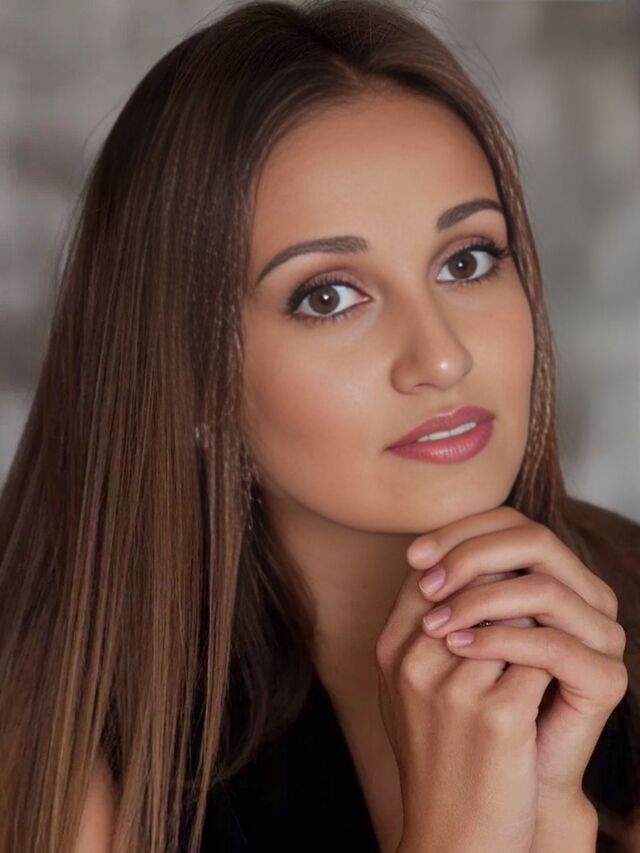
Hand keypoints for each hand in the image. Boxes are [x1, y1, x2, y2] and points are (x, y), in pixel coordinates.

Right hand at [376, 553, 548, 852]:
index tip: (499, 581)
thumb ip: (421, 635)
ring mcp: (455, 689)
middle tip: (531, 606)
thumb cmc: (435, 758)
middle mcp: (416, 663)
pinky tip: (553, 679)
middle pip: (475, 586)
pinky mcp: (499, 716)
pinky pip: (539, 657)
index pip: (432, 575)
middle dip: (509, 591)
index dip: (470, 571)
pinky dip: (552, 660)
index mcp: (390, 652)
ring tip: (543, 642)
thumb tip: (451, 580)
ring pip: (514, 616)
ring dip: (535, 624)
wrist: (452, 836)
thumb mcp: (408, 690)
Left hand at [407, 505, 627, 811]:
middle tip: (426, 581)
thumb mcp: (449, 636)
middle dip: (470, 555)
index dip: (460, 533)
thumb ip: (446, 591)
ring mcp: (600, 636)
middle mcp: (584, 596)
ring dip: (480, 599)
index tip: (414, 556)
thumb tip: (415, 552)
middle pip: (534, 541)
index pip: (511, 525)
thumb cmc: (467, 706)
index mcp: (552, 576)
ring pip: (543, 588)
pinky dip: (500, 641)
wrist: (495, 791)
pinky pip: (553, 644)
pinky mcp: (604, 679)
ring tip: (435, 624)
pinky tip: (459, 647)